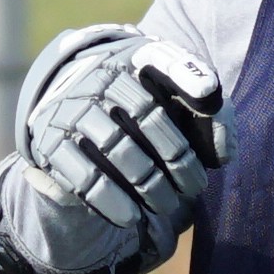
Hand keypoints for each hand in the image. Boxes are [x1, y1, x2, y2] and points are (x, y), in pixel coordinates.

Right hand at [18, 33, 224, 259]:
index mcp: (134, 56)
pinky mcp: (50, 141)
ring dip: (149, 185)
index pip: (166, 60)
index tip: (208, 95)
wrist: (74, 104)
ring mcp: (71, 107)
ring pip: (118, 149)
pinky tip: (131, 217)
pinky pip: (84, 176)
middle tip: (195, 187)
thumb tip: (223, 154)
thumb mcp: (176, 96)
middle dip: (177, 158)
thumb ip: (210, 114)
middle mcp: (99, 75)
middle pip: (147, 116)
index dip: (190, 77)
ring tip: (168, 206)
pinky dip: (111, 201)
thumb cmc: (142, 102)